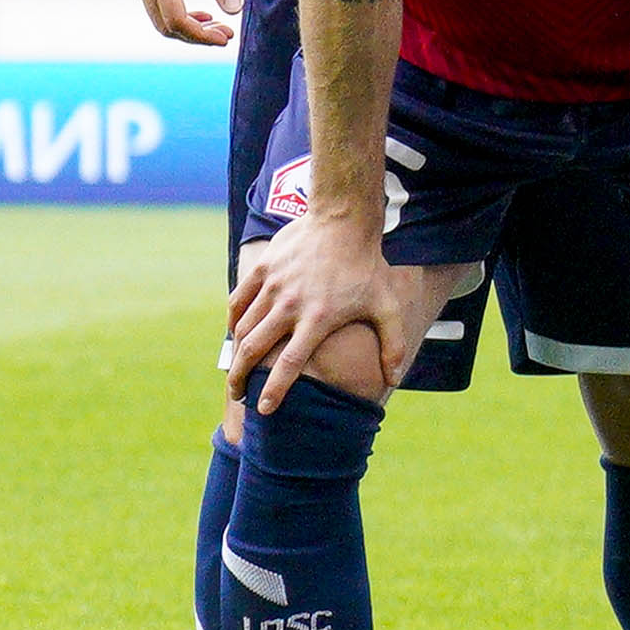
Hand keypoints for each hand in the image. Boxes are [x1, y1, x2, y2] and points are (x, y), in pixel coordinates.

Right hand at [227, 220, 438, 407]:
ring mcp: (273, 286)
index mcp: (318, 318)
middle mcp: (290, 305)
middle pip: (255, 349)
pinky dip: (234, 321)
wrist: (344, 221)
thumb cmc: (367, 266)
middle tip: (239, 395)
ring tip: (236, 371)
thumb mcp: (387, 306)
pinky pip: (238, 301)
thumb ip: (393, 344)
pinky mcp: (262, 269)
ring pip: (243, 327)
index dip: (275, 389)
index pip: (289, 363)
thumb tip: (394, 379)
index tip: (264, 409)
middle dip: (242, 377)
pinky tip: (236, 334)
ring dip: (236, 353)